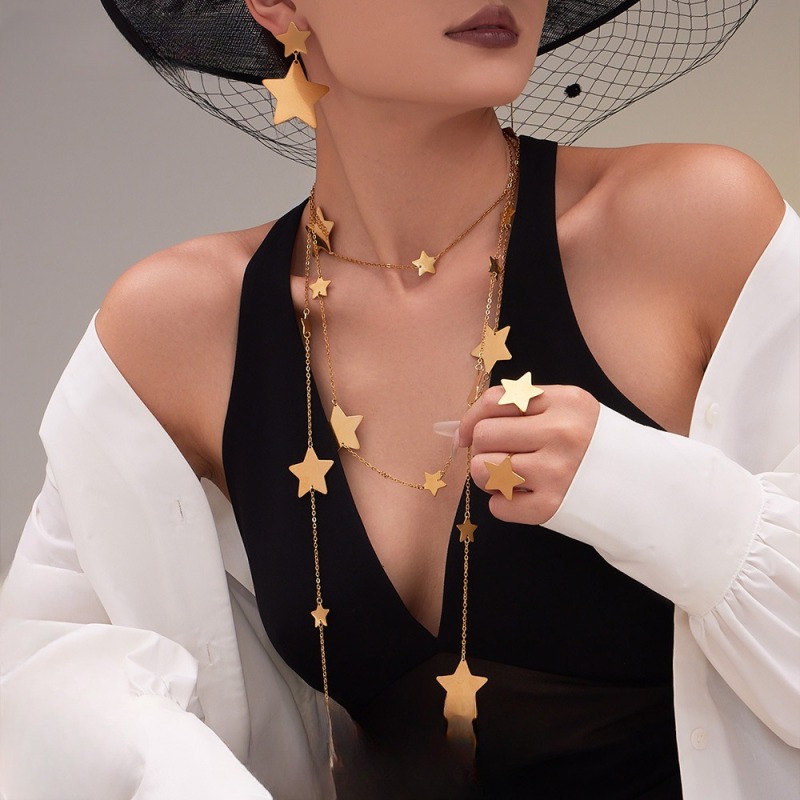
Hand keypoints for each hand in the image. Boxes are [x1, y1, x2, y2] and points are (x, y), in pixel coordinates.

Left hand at [458, 384, 599, 524]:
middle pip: (484, 435)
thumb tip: (460, 430)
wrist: (642, 490)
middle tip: (501, 457)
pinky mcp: (552, 507)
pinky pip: (497, 506)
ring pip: (482, 469)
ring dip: (489, 476)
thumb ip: (522, 410)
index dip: (471, 418)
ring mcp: (556, 472)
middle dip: (482, 449)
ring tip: (511, 477)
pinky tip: (525, 497)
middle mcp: (561, 433)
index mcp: (565, 402)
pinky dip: (504, 504)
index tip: (465, 434)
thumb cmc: (593, 447)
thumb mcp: (569, 412)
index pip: (496, 400)